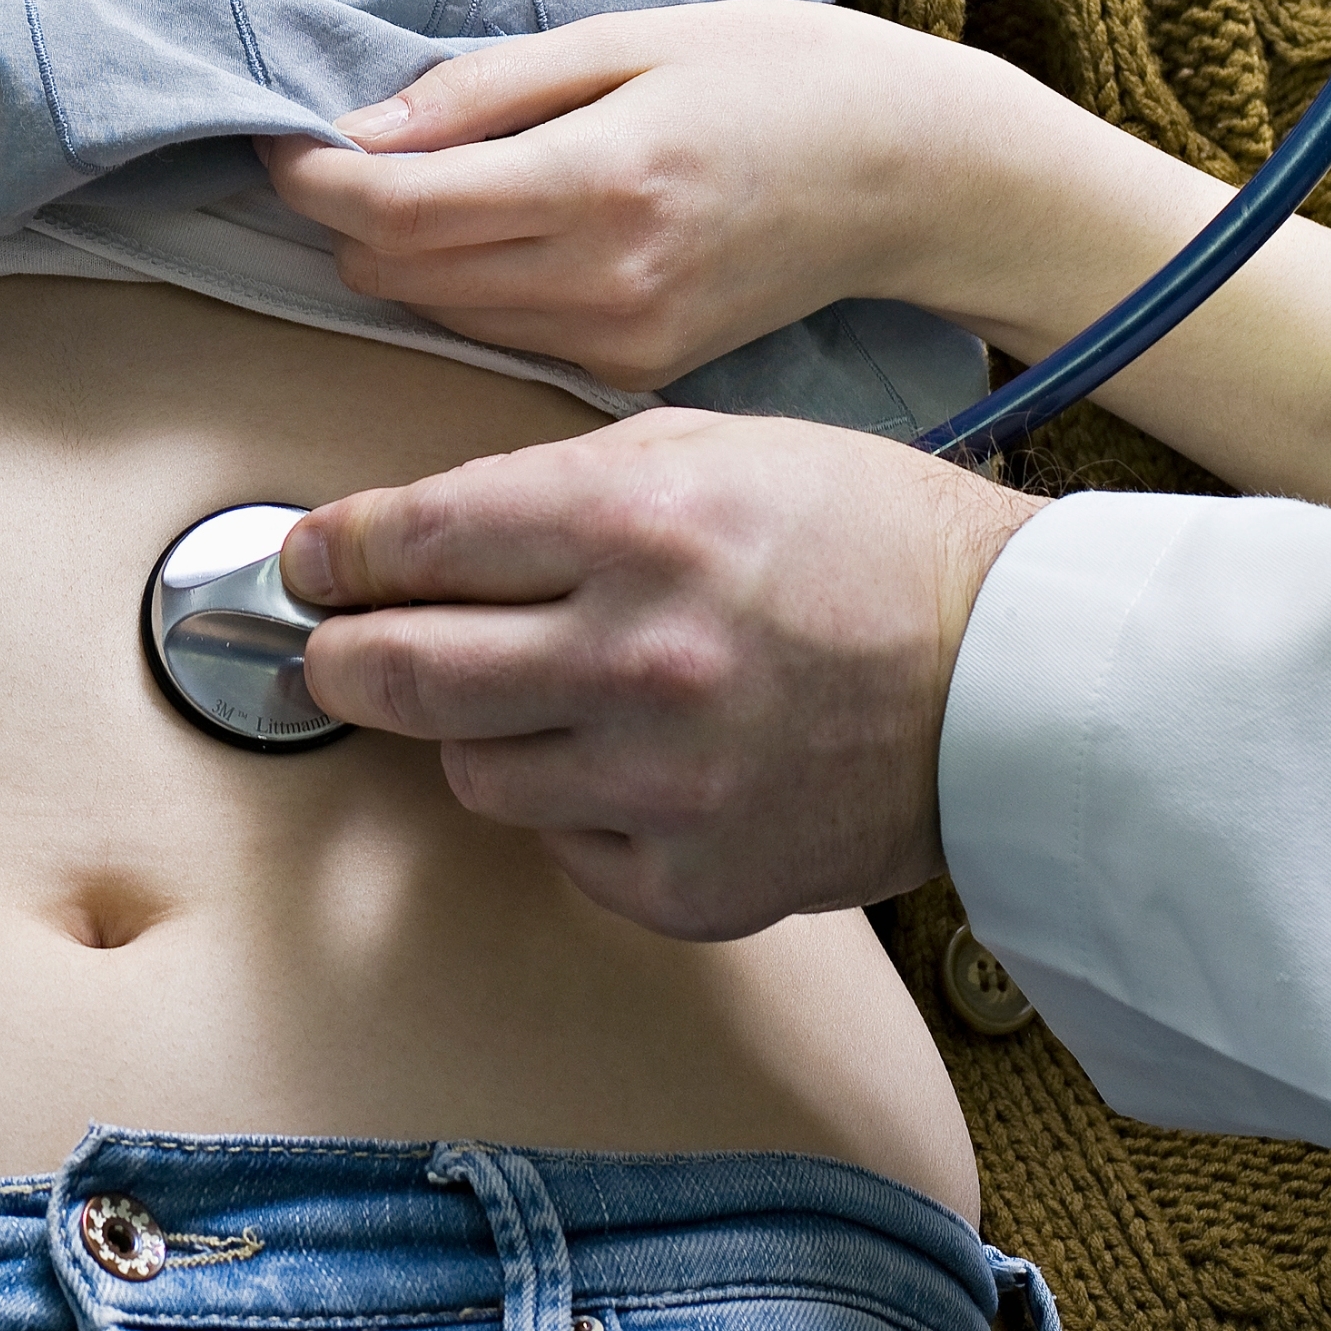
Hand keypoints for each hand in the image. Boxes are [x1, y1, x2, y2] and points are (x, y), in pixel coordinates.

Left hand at [257, 4, 1034, 388]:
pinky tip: (495, 229)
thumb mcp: (632, 38)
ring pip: (433, 314)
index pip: (393, 206)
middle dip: (344, 212)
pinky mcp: (635, 375)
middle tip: (338, 144)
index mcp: (600, 184)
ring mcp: (620, 345)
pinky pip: (499, 336)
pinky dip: (466, 286)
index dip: (308, 173)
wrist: (919, 175)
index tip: (276, 134)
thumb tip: (359, 129)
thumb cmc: (783, 77)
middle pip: (394, 272)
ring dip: (398, 253)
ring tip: (418, 178)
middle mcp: (603, 285)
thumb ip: (486, 90)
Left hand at [280, 409, 1037, 937]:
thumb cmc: (872, 545)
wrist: (1022, 681)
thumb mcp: (713, 449)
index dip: (335, 556)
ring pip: (471, 774)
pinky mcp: (696, 881)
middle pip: (402, 674)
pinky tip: (632, 764)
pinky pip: (564, 850)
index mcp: (636, 522)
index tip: (308, 566)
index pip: (414, 544)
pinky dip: (575, 809)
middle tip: (332, 648)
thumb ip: (555, 489)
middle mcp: (637, 656)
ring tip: (535, 696)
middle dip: (341, 657)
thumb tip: (413, 535)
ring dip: (475, 734)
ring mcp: (665, 782)